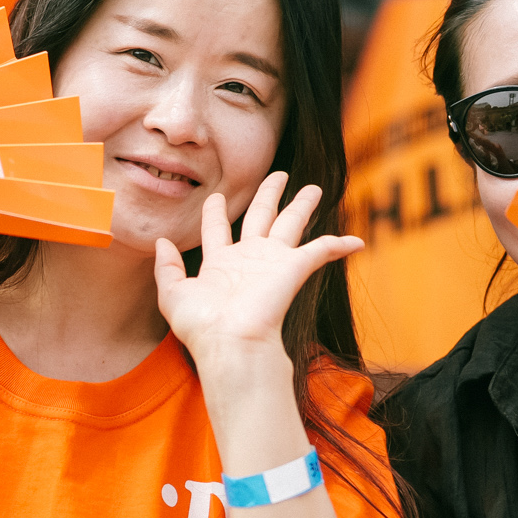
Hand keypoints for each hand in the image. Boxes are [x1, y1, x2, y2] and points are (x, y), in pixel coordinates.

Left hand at [153, 172, 362, 368]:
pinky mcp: (293, 269)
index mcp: (220, 263)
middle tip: (278, 175)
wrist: (229, 343)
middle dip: (269, 194)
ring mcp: (272, 263)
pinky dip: (339, 245)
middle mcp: (248, 259)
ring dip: (303, 205)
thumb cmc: (202, 326)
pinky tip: (356, 242)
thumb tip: (161, 241)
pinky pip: (321, 250)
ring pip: (291, 223)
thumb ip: (166, 267)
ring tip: (314, 188)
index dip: (214, 211)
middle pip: (261, 216)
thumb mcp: (172, 294)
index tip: (214, 195)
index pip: (217, 228)